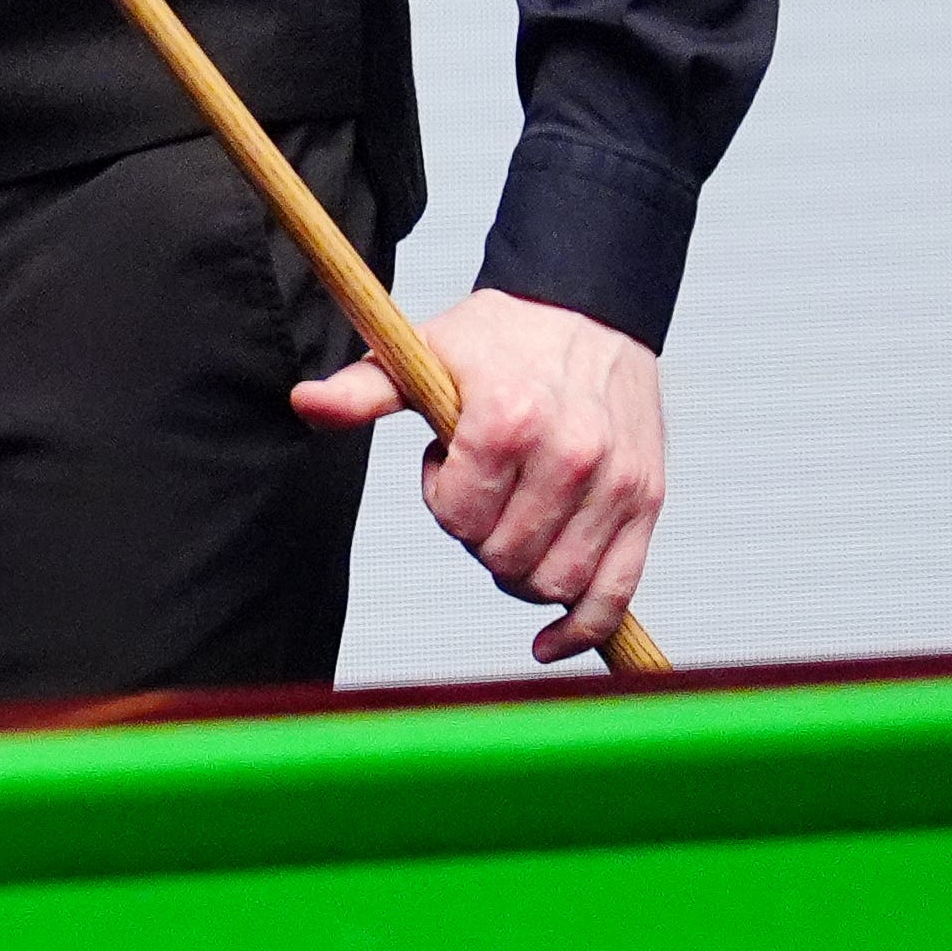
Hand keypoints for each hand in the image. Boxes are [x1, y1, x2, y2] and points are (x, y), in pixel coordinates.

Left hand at [292, 289, 665, 661]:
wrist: (586, 310)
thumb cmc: (498, 339)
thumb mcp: (421, 353)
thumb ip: (364, 391)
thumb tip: (304, 402)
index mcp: (510, 418)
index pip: (458, 517)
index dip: (441, 501)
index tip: (447, 463)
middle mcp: (572, 454)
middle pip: (504, 557)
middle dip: (478, 537)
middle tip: (483, 490)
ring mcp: (617, 483)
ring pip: (555, 584)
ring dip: (520, 573)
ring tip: (514, 517)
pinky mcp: (648, 502)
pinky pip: (618, 592)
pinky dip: (583, 628)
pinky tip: (550, 640)